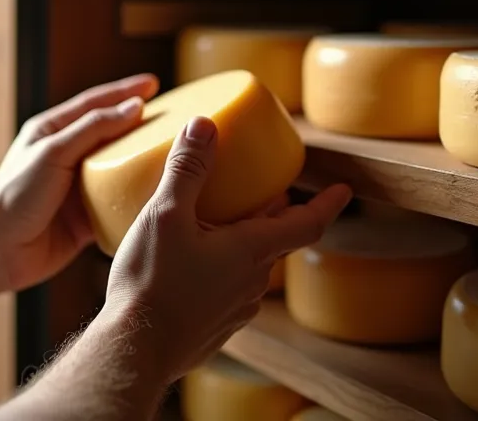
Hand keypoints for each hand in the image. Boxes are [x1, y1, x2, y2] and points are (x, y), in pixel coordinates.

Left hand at [0, 74, 159, 291]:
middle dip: (140, 126)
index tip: (154, 84)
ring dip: (141, 163)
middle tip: (173, 119)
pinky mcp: (84, 218)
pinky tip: (158, 195)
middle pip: (111, 135)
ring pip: (116, 170)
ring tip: (172, 155)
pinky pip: (116, 205)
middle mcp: (65, 157)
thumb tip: (134, 107)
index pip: (95, 104)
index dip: (125, 92)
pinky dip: (135, 199)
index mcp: (51, 132)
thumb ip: (94, 128)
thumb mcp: (54, 152)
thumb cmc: (15, 195)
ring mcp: (75, 188)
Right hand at [102, 116, 351, 383]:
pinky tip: (193, 264)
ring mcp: (235, 309)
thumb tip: (206, 125)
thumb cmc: (152, 284)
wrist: (133, 351)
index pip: (307, 224)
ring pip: (252, 267)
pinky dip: (223, 268)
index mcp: (252, 250)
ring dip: (247, 242)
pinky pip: (228, 290)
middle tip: (271, 192)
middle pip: (277, 241)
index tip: (343, 189)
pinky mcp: (214, 328)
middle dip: (277, 215)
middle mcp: (252, 282)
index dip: (327, 203)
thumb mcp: (166, 216)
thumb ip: (188, 170)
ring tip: (223, 223)